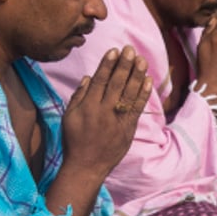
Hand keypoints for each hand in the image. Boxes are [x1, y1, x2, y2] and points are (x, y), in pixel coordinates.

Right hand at [62, 46, 151, 177]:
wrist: (86, 166)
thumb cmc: (74, 141)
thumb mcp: (69, 117)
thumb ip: (78, 96)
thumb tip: (88, 77)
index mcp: (87, 106)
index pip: (100, 80)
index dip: (108, 64)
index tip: (114, 51)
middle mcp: (103, 111)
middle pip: (117, 83)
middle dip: (124, 65)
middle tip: (130, 49)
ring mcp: (117, 120)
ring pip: (129, 93)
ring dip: (137, 75)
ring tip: (142, 60)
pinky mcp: (128, 128)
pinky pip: (138, 108)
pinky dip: (143, 94)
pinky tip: (148, 80)